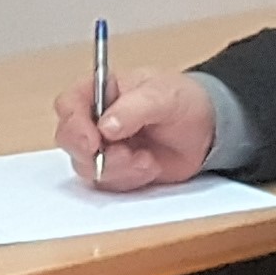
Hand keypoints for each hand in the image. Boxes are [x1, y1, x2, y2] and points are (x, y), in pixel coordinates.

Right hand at [57, 67, 214, 191]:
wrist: (207, 129)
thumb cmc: (182, 100)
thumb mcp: (162, 95)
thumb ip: (133, 108)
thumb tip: (105, 126)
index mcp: (99, 91)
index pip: (68, 105)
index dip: (73, 124)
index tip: (93, 140)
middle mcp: (94, 120)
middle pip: (69, 140)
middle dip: (93, 154)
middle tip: (123, 155)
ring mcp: (102, 147)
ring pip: (86, 167)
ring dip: (117, 169)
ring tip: (147, 159)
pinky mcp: (115, 170)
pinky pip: (108, 183)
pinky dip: (130, 179)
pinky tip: (150, 166)